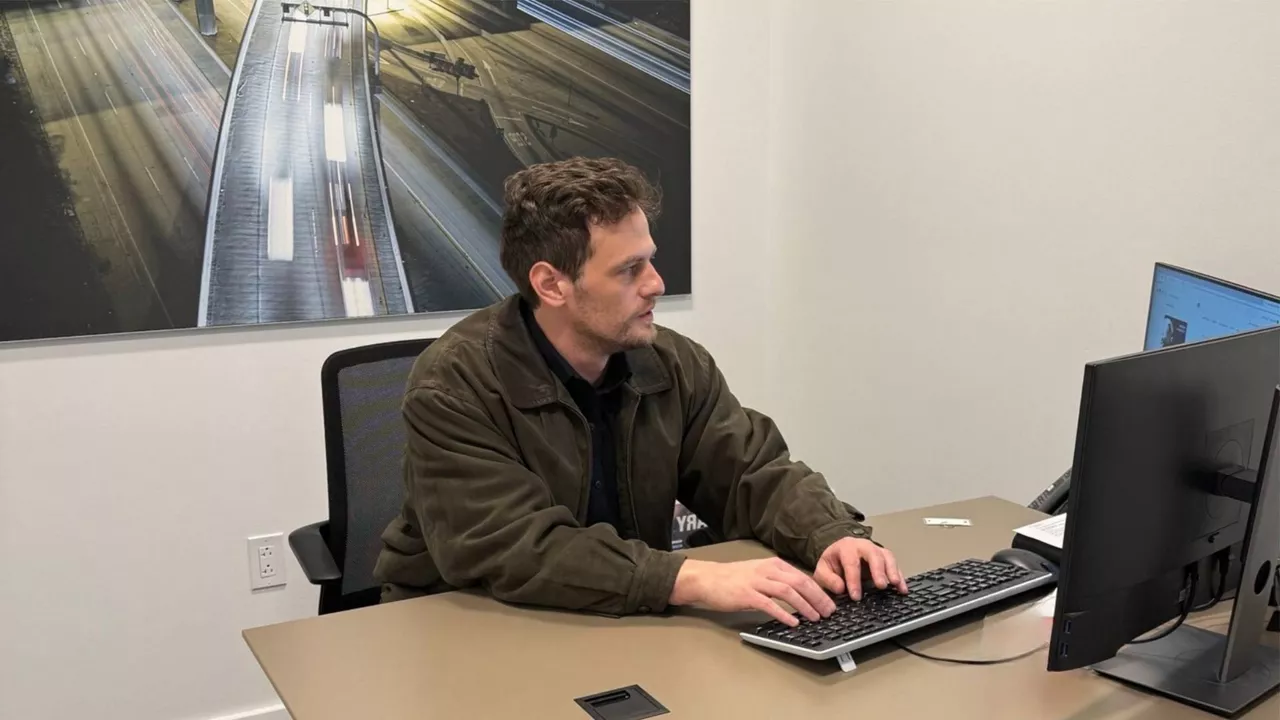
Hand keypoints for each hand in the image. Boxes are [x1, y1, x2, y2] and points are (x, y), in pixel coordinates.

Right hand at [669, 557, 836, 626]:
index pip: (802, 576)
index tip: (829, 603)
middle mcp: (767, 570)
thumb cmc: (733, 579)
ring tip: (815, 617)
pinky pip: (770, 604)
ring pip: (788, 591)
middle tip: (829, 612)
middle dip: (818, 598)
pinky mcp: (747, 595)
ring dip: (805, 606)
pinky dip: (784, 613)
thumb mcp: (759, 574)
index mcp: (773, 565)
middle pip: (800, 582)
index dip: (819, 590)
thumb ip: (778, 581)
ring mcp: (757, 582)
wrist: (707, 579)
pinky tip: (793, 622)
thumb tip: (801, 594)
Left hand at [813, 537, 907, 600]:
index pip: (851, 562)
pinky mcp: (885, 558)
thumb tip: (840, 588)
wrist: (839, 555)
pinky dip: (900, 576)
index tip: (855, 596)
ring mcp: (876, 550)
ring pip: (887, 556)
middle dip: (878, 570)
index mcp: (845, 548)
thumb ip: (828, 579)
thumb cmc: (832, 564)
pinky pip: (895, 564)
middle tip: (881, 586)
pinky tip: (902, 588)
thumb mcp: (822, 571)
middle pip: (873, 554)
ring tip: (896, 585)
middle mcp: (863, 546)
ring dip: (892, 571)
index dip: (854, 580)